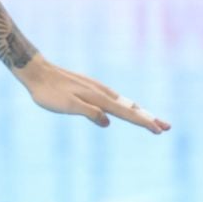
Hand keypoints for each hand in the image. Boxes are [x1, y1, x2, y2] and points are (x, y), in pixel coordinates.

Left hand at [18, 58, 168, 132]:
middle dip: (148, 117)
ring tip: (150, 118)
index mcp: (98, 99)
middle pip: (129, 107)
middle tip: (167, 127)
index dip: (143, 122)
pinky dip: (124, 105)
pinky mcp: (88, 87)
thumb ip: (88, 113)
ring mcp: (95, 88)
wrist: (35, 71)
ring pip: (122, 102)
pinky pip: (113, 98)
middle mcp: (100, 92)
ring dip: (138, 111)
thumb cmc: (48, 92)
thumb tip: (108, 122)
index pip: (125, 113)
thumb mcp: (67, 106)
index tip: (160, 130)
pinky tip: (123, 107)